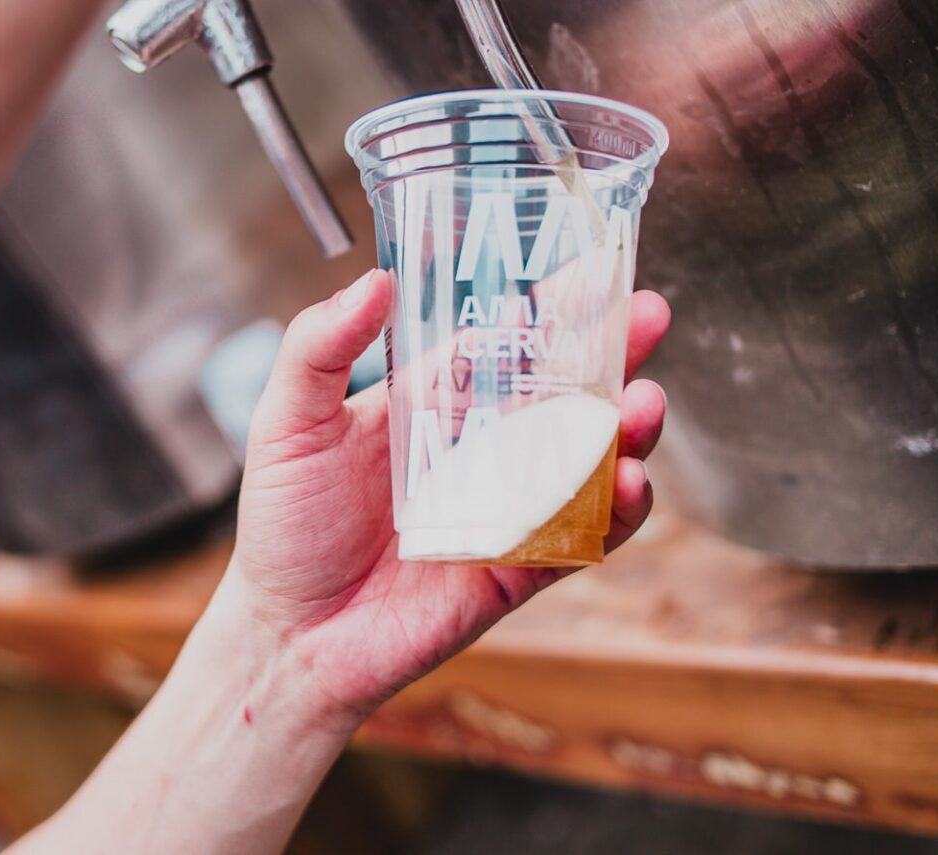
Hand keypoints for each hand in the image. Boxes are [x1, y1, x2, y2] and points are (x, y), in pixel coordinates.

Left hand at [226, 269, 670, 726]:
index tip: (599, 269)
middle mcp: (479, 448)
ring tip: (643, 407)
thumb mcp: (287, 423)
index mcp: (433, 403)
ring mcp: (506, 507)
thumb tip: (375, 280)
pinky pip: (583, 537)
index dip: (554, 306)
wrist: (288, 633)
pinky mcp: (520, 567)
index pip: (505, 340)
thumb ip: (318, 348)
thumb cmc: (284, 526)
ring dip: (625, 431)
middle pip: (564, 390)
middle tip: (653, 318)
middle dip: (614, 354)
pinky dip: (614, 512)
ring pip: (587, 460)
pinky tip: (625, 484)